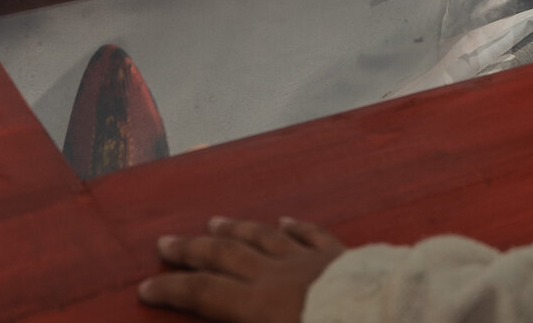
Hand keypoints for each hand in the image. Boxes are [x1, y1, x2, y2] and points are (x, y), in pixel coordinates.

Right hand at [139, 217, 345, 321]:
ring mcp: (309, 259)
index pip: (204, 294)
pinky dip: (291, 226)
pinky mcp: (339, 255)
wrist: (388, 318)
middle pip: (226, 255)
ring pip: (264, 237)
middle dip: (192, 250)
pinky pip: (310, 234)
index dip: (172, 291)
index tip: (144, 286)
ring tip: (214, 221)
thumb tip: (220, 317)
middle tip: (164, 242)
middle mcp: (277, 275)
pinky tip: (282, 220)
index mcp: (257, 306)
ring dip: (235, 229)